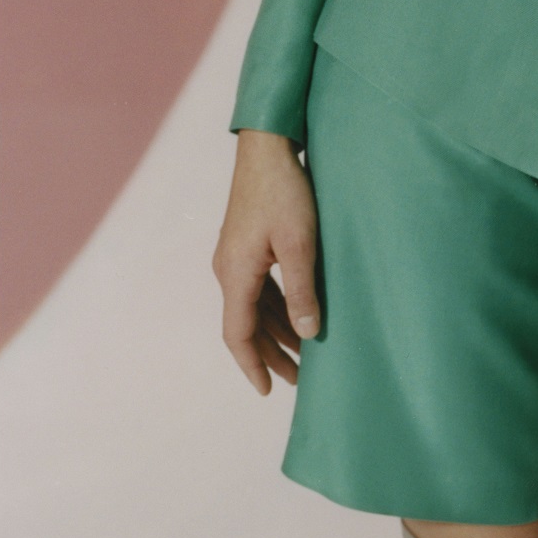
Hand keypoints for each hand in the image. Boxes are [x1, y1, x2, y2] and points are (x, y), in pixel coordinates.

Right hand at [213, 129, 320, 394]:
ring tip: (304, 353)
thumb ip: (302, 290)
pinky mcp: (247, 243)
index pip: (238, 335)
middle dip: (271, 353)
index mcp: (235, 274)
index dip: (253, 365)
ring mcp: (236, 255)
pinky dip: (277, 305)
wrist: (268, 146)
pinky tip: (298, 313)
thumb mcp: (300, 243)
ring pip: (255, 305)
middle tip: (299, 378)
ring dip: (277, 330)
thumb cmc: (285, 190)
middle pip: (246, 324)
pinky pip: (260, 286)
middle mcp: (228, 269)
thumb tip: (308, 334)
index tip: (268, 391)